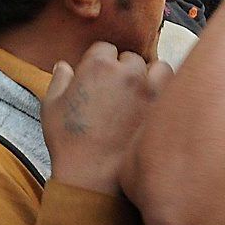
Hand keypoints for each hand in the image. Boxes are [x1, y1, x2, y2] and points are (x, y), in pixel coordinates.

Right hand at [41, 42, 172, 195]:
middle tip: (117, 92)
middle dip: (124, 70)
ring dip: (149, 76)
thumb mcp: (52, 107)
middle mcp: (127, 71)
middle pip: (131, 58)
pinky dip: (165, 91)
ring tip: (139, 93)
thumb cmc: (70, 141)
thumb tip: (64, 65)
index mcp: (98, 65)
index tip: (98, 78)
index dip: (100, 63)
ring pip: (156, 67)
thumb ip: (59, 80)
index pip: (105, 49)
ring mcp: (150, 88)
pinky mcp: (165, 106)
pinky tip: (154, 104)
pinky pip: (172, 87)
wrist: (95, 174)